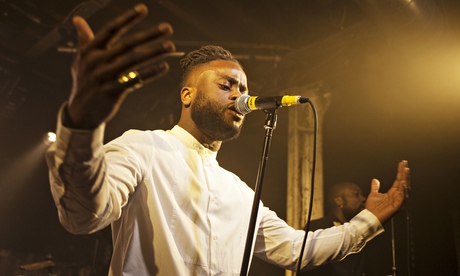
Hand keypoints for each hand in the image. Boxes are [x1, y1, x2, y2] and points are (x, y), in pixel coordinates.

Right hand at [67, 4, 174, 128]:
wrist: (79, 113)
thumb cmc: (84, 83)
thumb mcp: (80, 61)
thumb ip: (84, 39)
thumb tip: (78, 19)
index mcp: (90, 50)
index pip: (111, 30)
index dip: (127, 19)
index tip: (143, 9)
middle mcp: (96, 61)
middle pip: (127, 44)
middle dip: (149, 35)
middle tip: (167, 28)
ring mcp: (104, 77)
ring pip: (133, 61)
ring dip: (154, 52)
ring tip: (171, 46)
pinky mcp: (111, 92)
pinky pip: (134, 80)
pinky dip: (150, 73)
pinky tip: (164, 67)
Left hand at [365, 160, 410, 223]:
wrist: (370, 217)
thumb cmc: (372, 208)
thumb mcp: (373, 194)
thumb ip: (375, 187)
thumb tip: (375, 179)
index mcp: (393, 193)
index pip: (398, 180)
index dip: (400, 172)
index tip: (402, 163)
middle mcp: (397, 196)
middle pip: (403, 182)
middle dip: (404, 173)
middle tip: (405, 163)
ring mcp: (398, 201)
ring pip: (404, 188)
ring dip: (405, 179)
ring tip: (405, 170)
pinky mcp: (397, 206)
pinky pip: (402, 197)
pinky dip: (403, 190)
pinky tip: (402, 183)